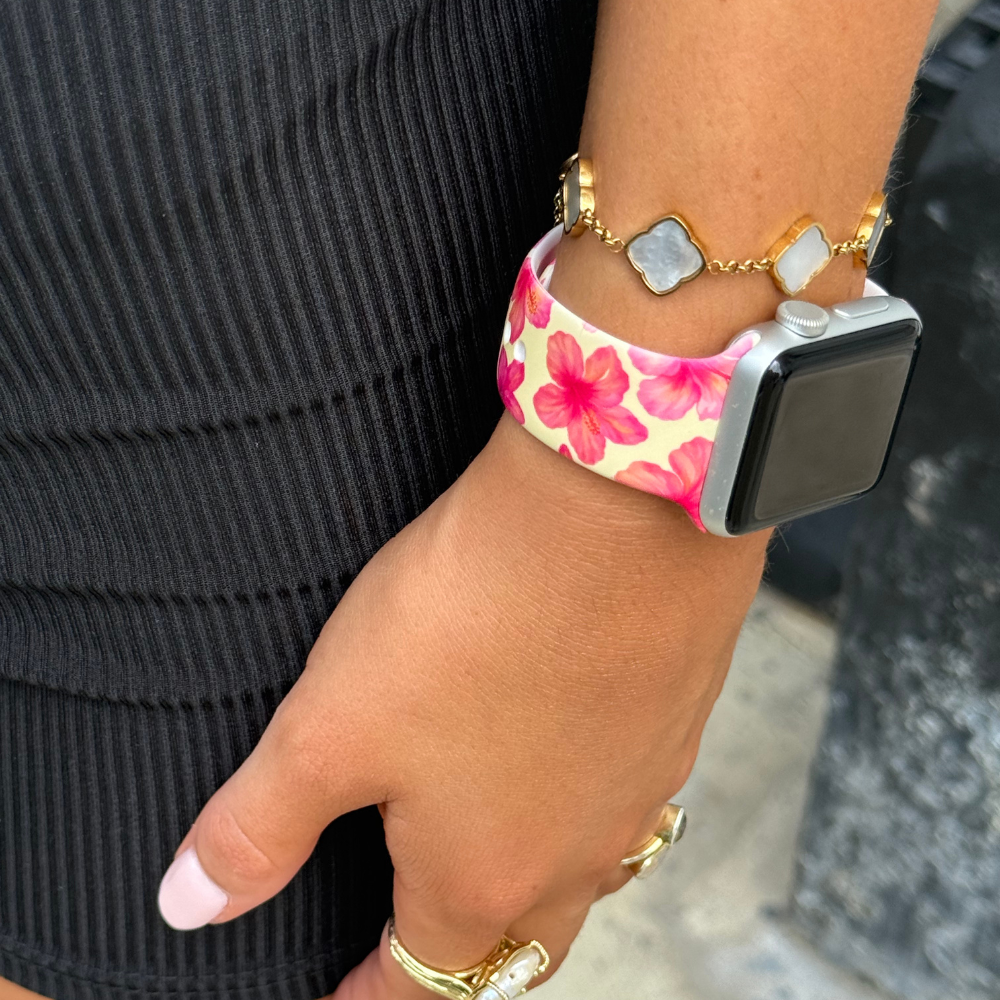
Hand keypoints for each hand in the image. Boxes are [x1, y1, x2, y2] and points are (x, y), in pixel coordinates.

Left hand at [156, 411, 767, 997]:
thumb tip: (192, 903)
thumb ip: (259, 826)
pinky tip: (562, 738)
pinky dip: (584, 790)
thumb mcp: (333, 724)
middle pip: (517, 946)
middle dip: (462, 957)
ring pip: (584, 869)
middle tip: (422, 939)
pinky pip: (627, 788)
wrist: (621, 510)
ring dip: (532, 872)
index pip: (422, 985)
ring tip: (492, 836)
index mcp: (488, 876)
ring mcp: (640, 787)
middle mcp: (580, 854)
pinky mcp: (676, 717)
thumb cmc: (479, 616)